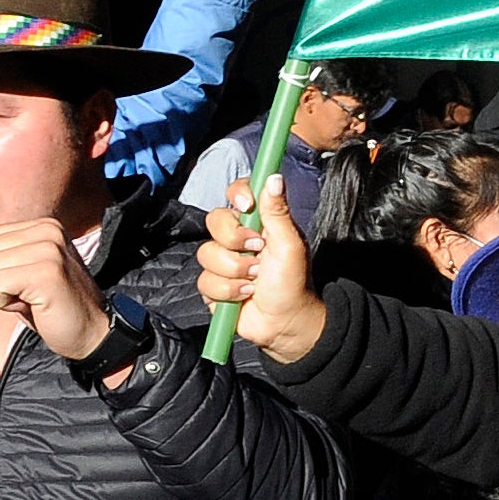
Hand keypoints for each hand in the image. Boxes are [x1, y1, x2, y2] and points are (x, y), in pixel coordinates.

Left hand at [0, 220, 112, 366]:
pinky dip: (6, 303)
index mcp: (43, 226)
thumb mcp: (22, 273)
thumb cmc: (52, 307)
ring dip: (1, 294)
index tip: (26, 283)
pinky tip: (34, 306)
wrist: (92, 334)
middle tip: (30, 294)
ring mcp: (49, 249)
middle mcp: (48, 231)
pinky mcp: (47, 272)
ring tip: (33, 299)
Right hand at [198, 175, 326, 363]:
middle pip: (215, 220)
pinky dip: (228, 291)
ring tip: (255, 281)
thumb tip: (274, 176)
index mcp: (258, 222)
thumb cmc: (293, 283)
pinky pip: (205, 280)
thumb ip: (278, 212)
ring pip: (207, 253)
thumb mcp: (290, 245)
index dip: (237, 195)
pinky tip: (244, 295)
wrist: (284, 322)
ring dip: (235, 271)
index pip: (238, 193)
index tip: (247, 206)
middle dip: (235, 240)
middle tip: (258, 254)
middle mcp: (237, 237)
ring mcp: (223, 260)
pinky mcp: (212, 284)